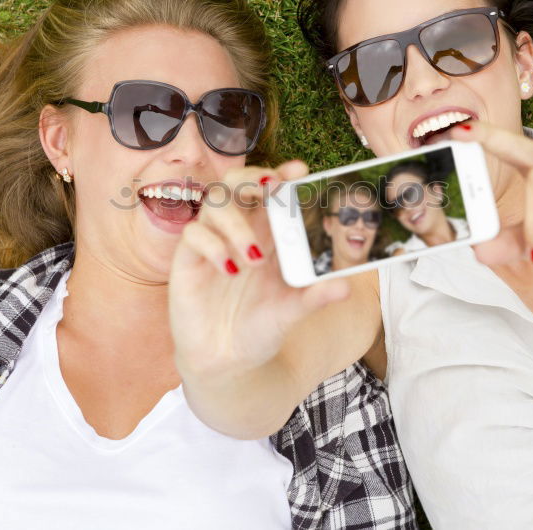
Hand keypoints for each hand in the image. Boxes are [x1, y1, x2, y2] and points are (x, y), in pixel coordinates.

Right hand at [169, 160, 349, 379]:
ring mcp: (211, 242)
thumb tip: (345, 286)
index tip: (299, 170)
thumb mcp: (291, 312)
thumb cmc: (259, 327)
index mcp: (267, 234)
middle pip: (237, 182)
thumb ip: (314, 297)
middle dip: (253, 177)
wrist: (226, 361)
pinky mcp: (187, 259)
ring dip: (237, 224)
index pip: (271, 191)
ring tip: (253, 258)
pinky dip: (212, 245)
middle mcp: (238, 230)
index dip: (282, 174)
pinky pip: (194, 234)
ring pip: (215, 203)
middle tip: (270, 188)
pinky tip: (228, 269)